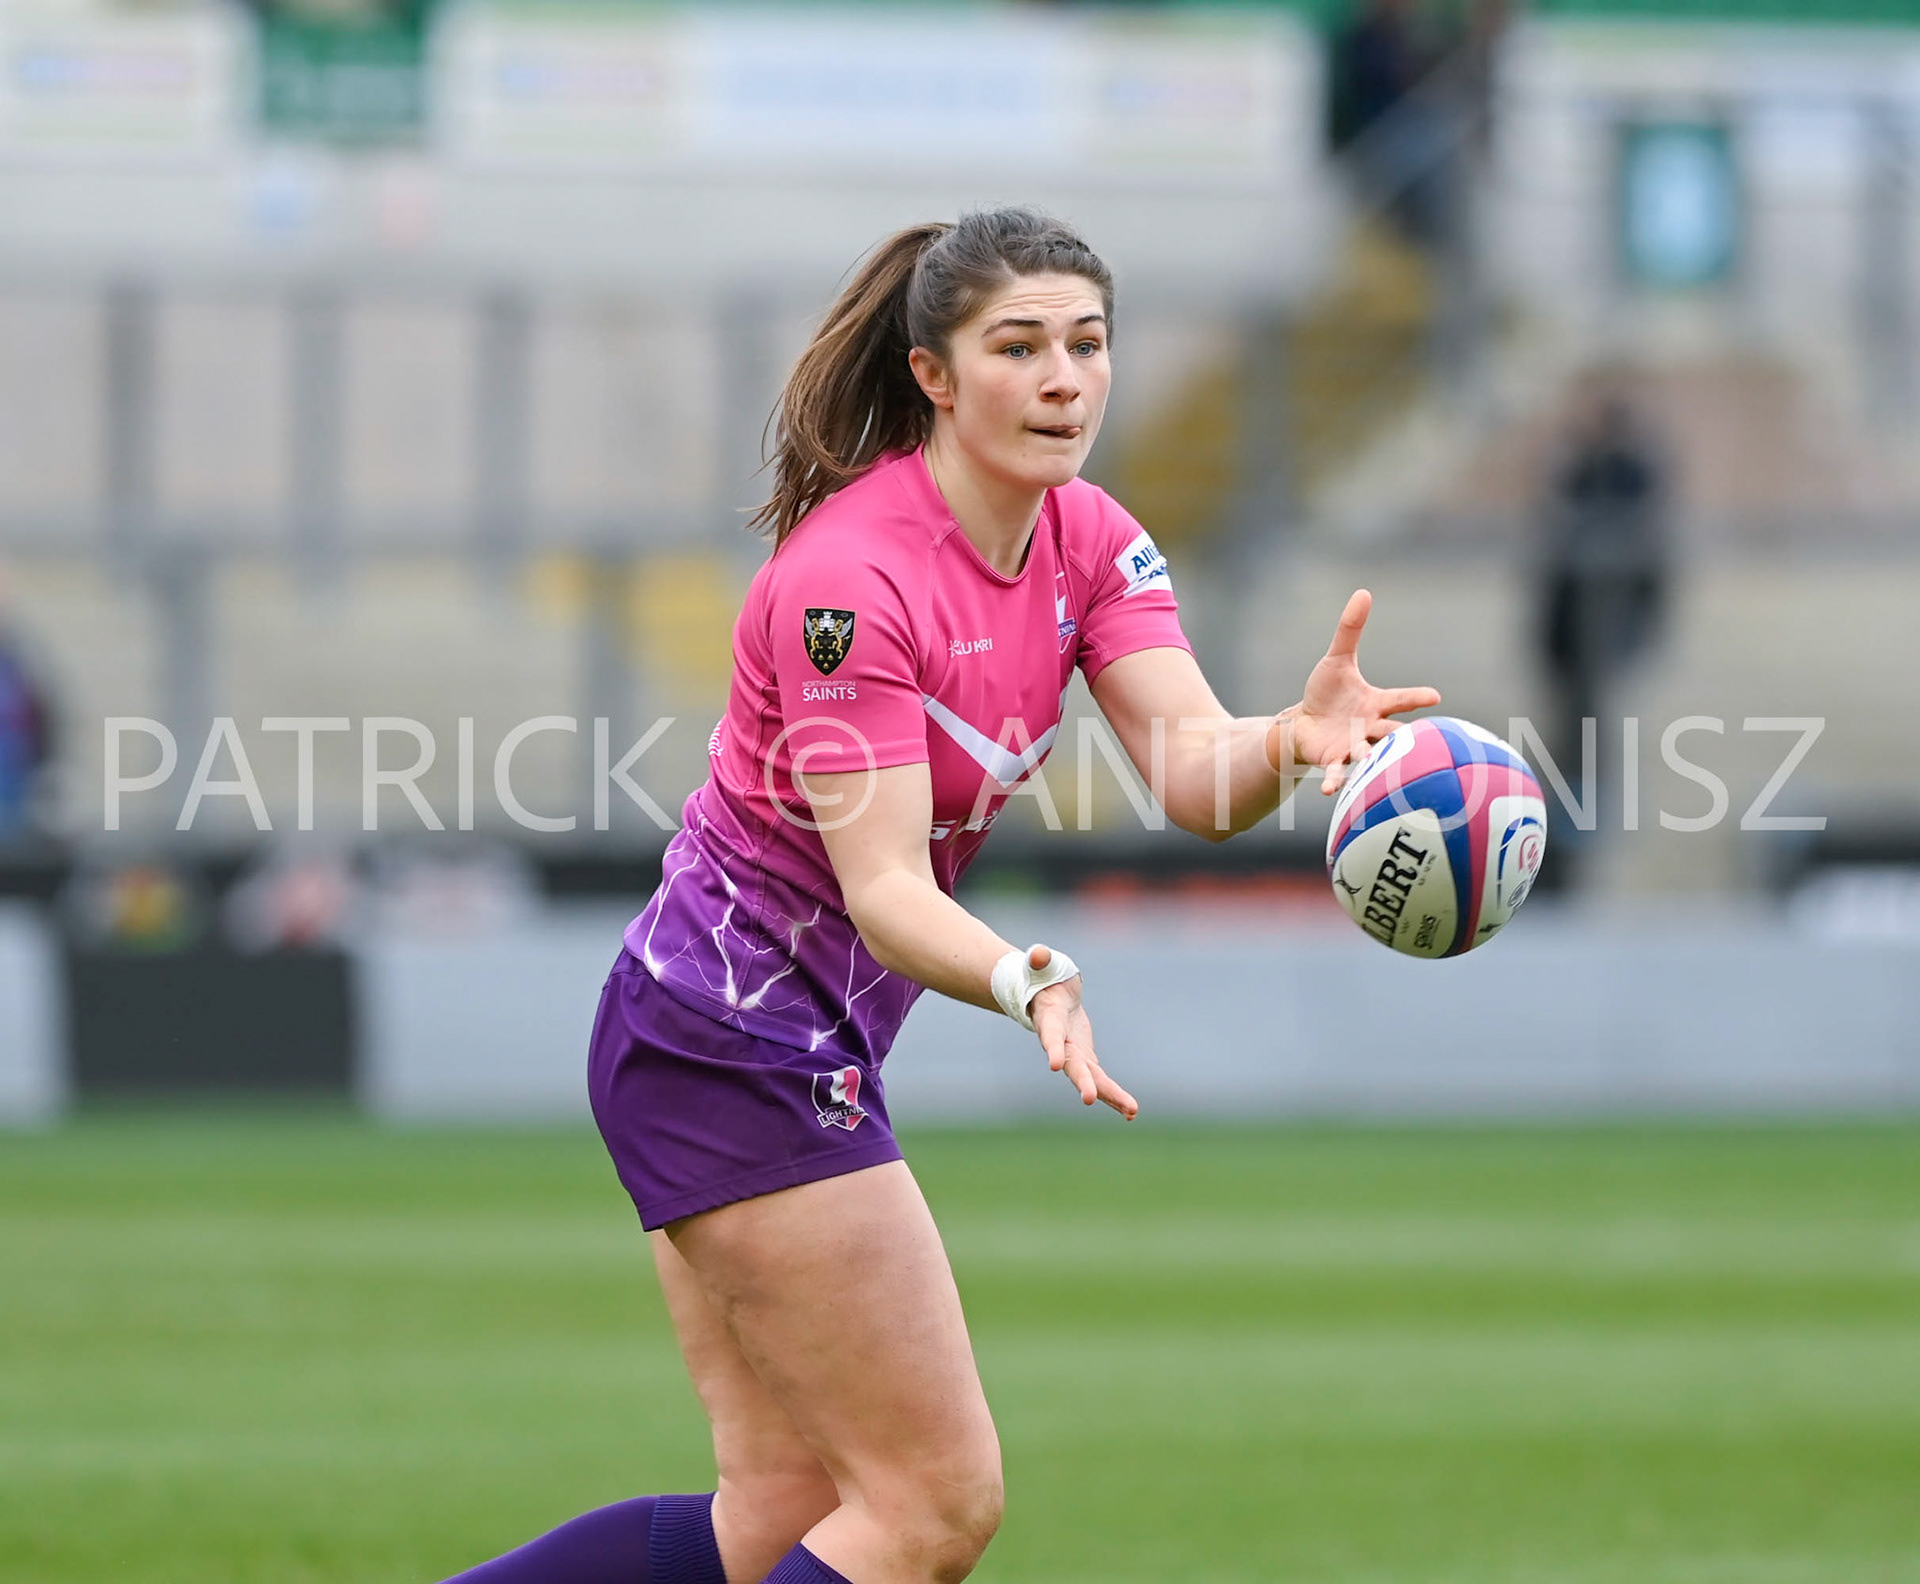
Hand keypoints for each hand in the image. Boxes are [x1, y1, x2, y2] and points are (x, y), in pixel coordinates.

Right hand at [1025, 946, 1138, 1118]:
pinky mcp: (1086, 1059)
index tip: (1054, 1065)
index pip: (1050, 1035)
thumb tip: (1038, 954)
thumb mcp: (1041, 964)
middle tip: (1090, 1099)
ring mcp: (1073, 1054)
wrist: (1045, 994)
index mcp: (1049, 1019)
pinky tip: (1130, 1111)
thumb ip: (1039, 959)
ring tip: (1131, 1112)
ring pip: (1091, 1078)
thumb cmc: (1042, 976)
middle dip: (1082, 1080)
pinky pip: (1101, 1080)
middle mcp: (1060, 1043)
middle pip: (1072, 1064)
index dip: (1052, 1048)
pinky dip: (1114, 1095)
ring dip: (1110, 1095)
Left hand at [1283, 589, 1441, 795]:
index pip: (1400, 699)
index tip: (1435, 696)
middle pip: (1391, 733)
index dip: (1416, 697)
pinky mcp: (1333, 761)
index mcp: (1375, 704)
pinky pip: (1337, 773)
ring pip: (1368, 755)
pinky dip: (1335, 781)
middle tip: (1417, 741)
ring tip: (1371, 765)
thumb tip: (1363, 592)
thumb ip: (1350, 630)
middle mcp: (1369, 728)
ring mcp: (1353, 747)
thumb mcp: (1337, 659)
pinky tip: (1329, 791)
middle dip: (1402, 736)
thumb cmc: (1327, 693)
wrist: (1304, 724)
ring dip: (1370, 761)